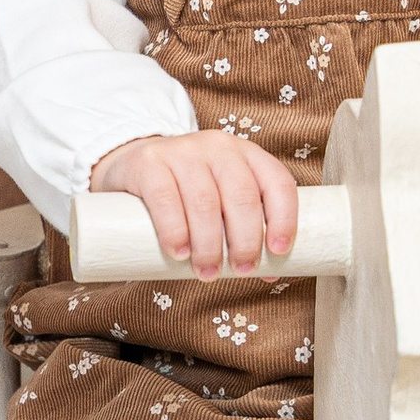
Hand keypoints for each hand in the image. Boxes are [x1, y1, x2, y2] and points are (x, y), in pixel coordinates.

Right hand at [91, 127, 301, 273]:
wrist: (135, 164)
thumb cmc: (189, 192)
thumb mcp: (222, 199)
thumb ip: (243, 228)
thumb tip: (269, 272)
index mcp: (246, 155)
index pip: (277, 182)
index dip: (284, 219)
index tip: (278, 252)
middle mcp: (218, 147)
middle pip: (241, 196)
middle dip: (245, 240)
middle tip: (241, 270)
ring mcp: (182, 151)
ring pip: (204, 201)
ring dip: (209, 244)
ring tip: (207, 273)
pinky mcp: (149, 162)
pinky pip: (165, 198)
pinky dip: (174, 230)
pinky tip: (179, 253)